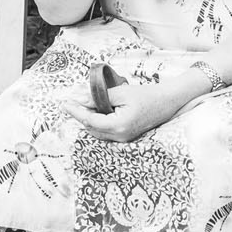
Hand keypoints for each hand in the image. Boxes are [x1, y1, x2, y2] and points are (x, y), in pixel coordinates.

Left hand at [64, 80, 191, 141]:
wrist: (167, 101)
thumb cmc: (147, 95)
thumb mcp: (121, 92)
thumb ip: (98, 97)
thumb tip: (79, 99)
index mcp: (118, 126)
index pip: (89, 121)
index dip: (75, 111)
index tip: (64, 103)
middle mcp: (120, 137)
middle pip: (91, 128)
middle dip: (81, 115)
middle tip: (73, 101)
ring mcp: (123, 139)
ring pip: (97, 131)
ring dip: (89, 119)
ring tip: (84, 104)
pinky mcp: (126, 137)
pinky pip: (106, 132)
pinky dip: (98, 122)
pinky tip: (96, 110)